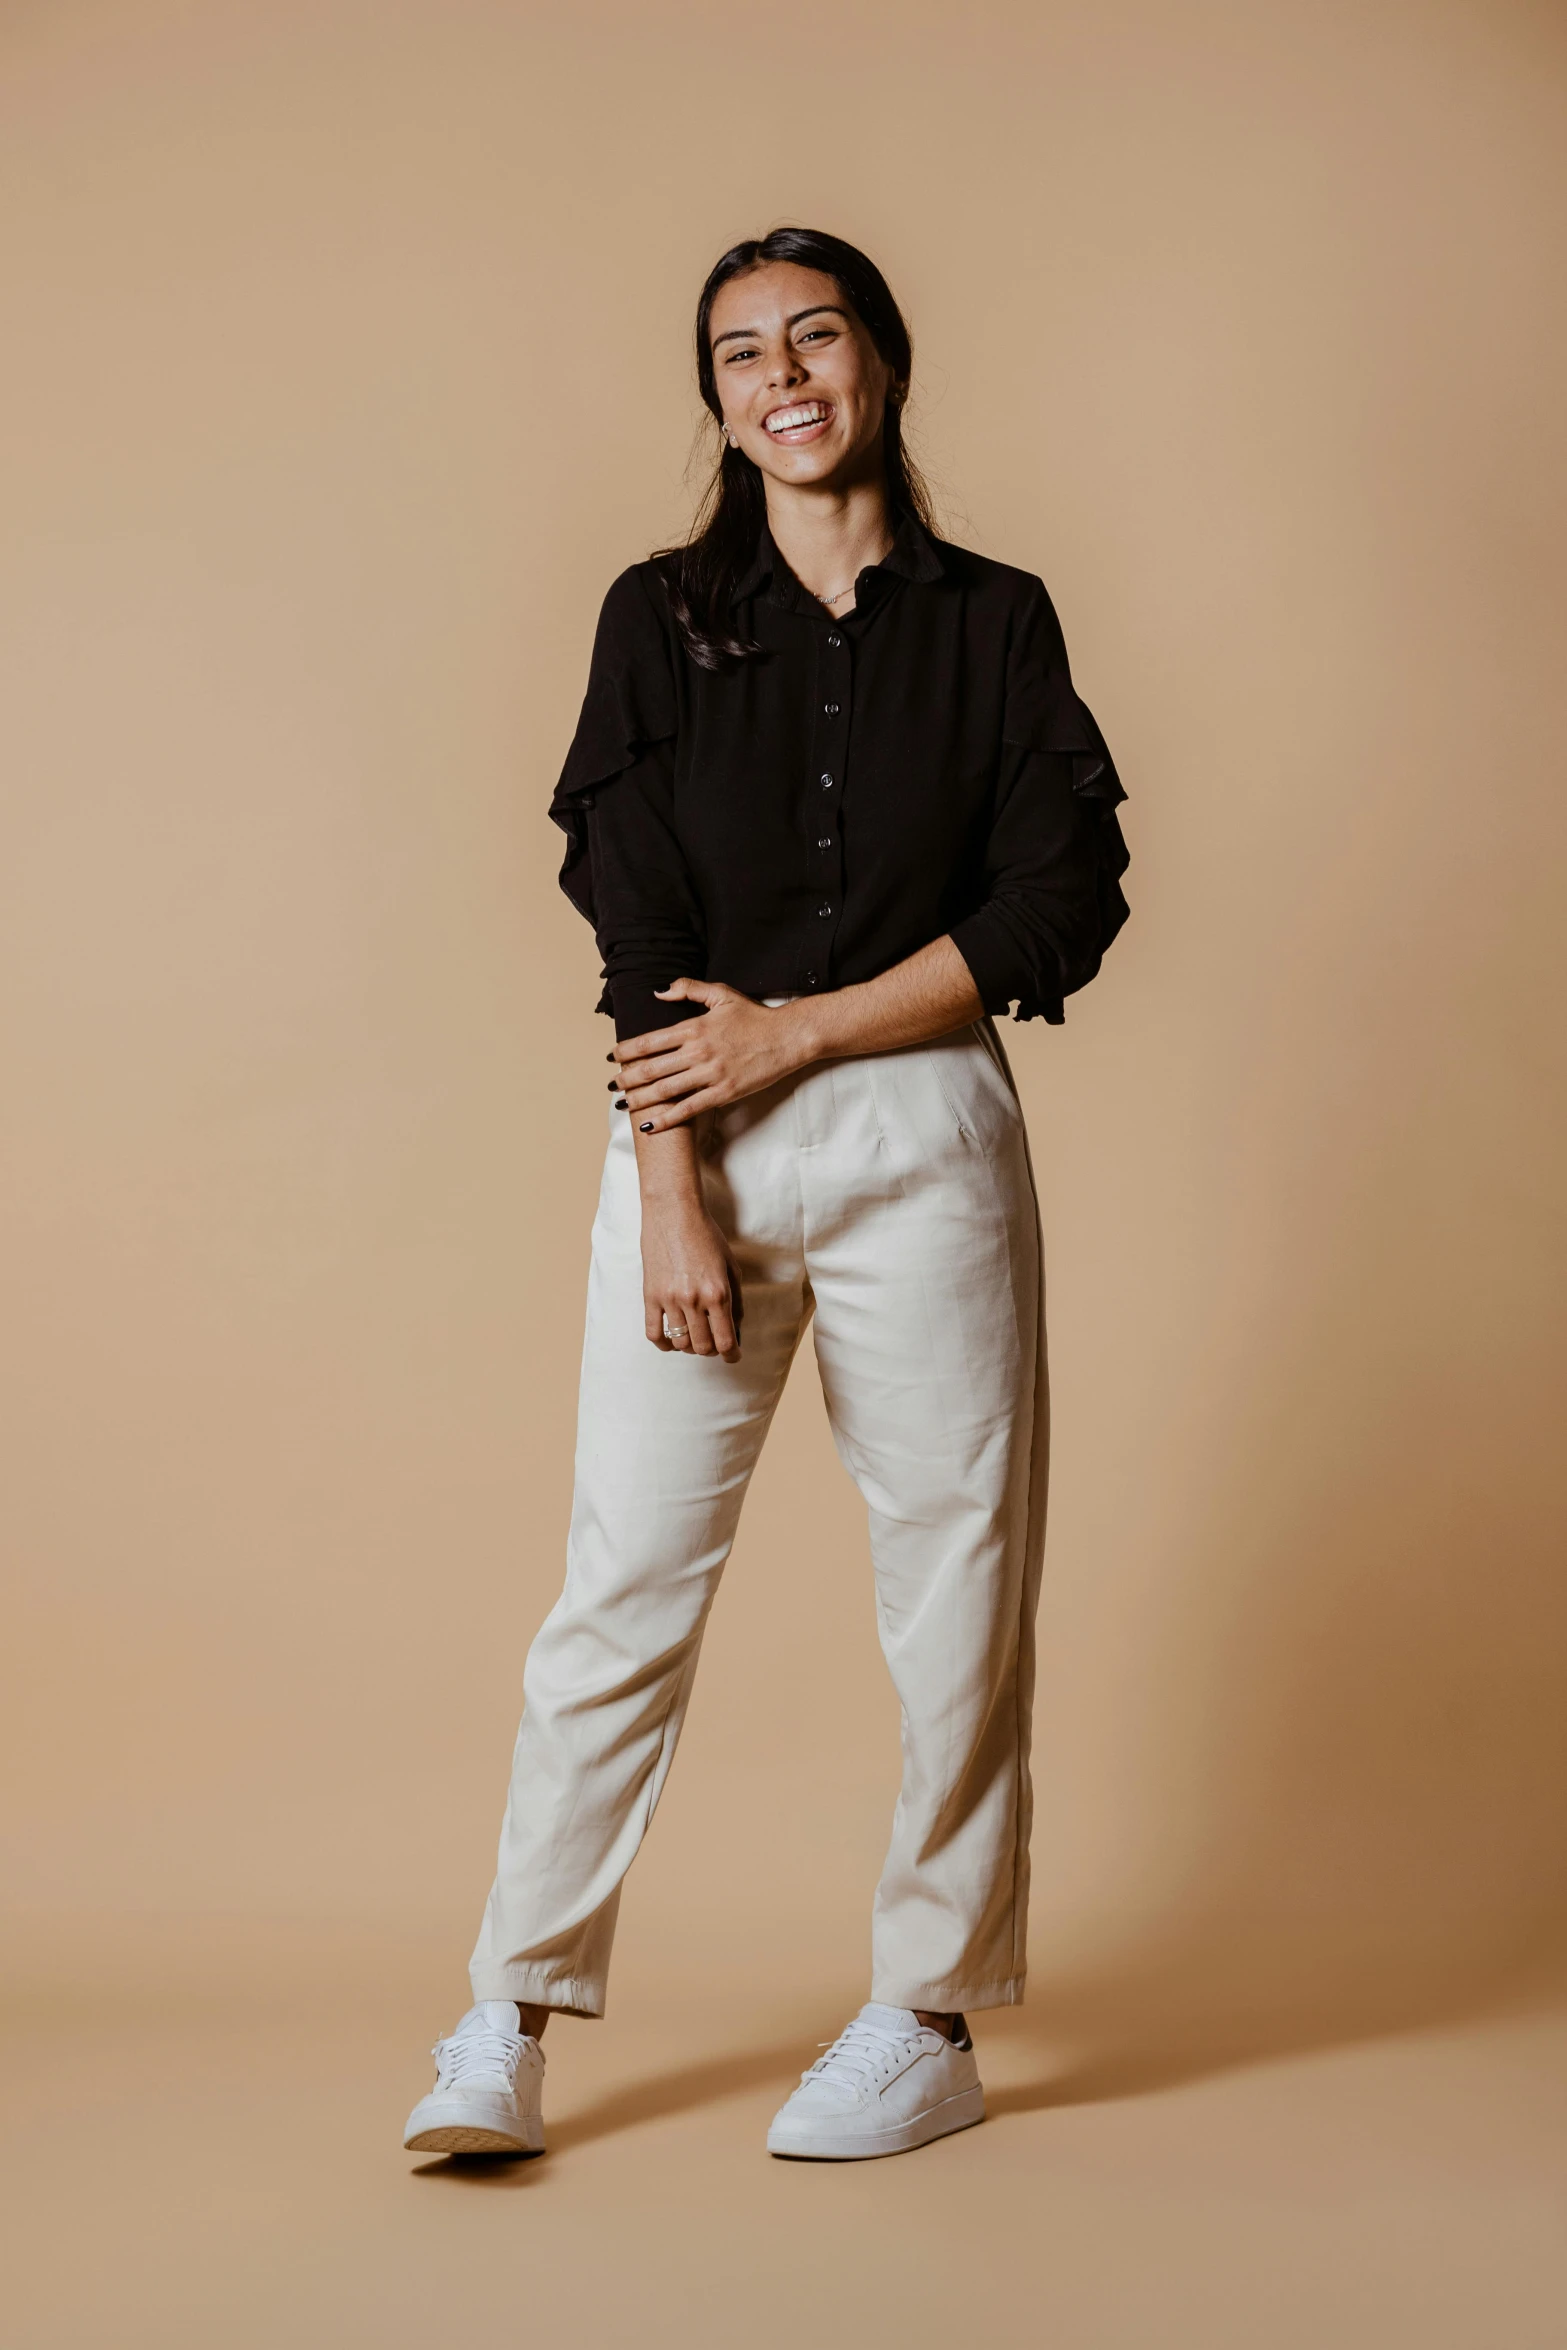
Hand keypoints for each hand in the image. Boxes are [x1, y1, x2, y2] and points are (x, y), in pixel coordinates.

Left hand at [614, 980, 814, 1132]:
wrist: (788, 1037)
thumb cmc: (755, 1016)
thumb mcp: (721, 994)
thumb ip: (688, 989)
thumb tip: (659, 991)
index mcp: (694, 1027)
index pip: (649, 1041)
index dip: (626, 1050)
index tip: (612, 1057)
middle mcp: (698, 1052)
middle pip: (650, 1068)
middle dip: (626, 1077)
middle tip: (611, 1084)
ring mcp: (710, 1074)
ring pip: (665, 1090)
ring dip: (639, 1099)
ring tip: (622, 1104)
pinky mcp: (724, 1093)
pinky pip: (688, 1109)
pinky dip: (666, 1119)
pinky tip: (650, 1125)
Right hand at [640, 1189, 741, 1358]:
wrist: (674, 1213)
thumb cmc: (706, 1236)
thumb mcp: (731, 1267)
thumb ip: (736, 1301)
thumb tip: (736, 1330)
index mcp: (718, 1293)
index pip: (725, 1341)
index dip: (732, 1354)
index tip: (733, 1355)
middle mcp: (693, 1300)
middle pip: (703, 1347)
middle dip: (712, 1350)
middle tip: (714, 1342)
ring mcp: (669, 1299)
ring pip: (680, 1343)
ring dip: (690, 1344)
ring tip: (694, 1334)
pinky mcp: (650, 1296)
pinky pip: (654, 1333)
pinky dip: (664, 1343)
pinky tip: (672, 1339)